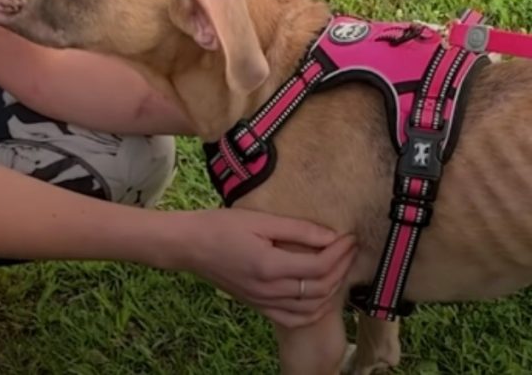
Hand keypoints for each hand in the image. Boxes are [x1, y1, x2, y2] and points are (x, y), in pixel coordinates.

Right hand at [155, 209, 356, 328]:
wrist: (190, 246)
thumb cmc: (221, 226)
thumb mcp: (260, 220)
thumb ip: (297, 230)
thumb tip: (331, 237)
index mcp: (269, 265)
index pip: (319, 265)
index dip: (340, 252)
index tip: (348, 237)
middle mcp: (268, 289)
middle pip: (320, 287)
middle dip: (341, 268)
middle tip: (348, 249)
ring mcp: (262, 301)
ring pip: (311, 308)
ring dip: (332, 290)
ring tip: (338, 268)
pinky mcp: (257, 306)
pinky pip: (293, 318)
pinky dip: (313, 311)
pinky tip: (321, 297)